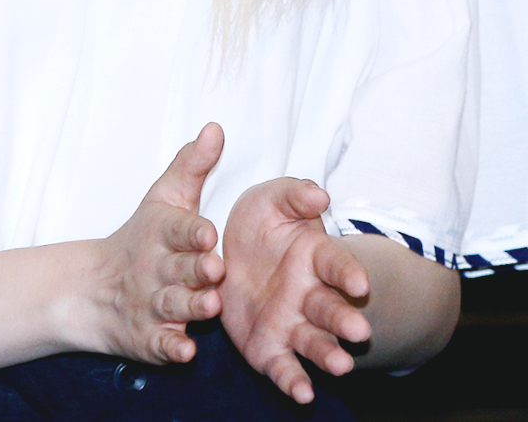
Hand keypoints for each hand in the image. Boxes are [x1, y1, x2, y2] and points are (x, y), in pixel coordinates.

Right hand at [82, 122, 224, 364]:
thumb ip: (192, 165)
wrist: (94, 290)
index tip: (208, 232)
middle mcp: (156, 269)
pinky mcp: (149, 338)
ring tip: (210, 306)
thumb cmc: (142, 238)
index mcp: (162, 233)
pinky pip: (161, 345)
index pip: (177, 228)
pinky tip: (185, 351)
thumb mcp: (164, 198)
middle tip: (214, 268)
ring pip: (173, 306)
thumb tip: (216, 127)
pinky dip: (171, 348)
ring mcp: (151, 304)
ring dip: (191, 307)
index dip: (192, 231)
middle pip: (179, 269)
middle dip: (195, 270)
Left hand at [221, 179, 370, 403]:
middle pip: (331, 310)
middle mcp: (310, 296)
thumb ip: (295, 195)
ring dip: (328, 355)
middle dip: (345, 321)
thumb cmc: (261, 223)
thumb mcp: (272, 199)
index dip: (349, 273)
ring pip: (314, 342)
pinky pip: (284, 367)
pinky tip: (304, 395)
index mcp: (315, 257)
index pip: (337, 264)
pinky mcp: (270, 349)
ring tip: (341, 366)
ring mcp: (292, 325)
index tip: (360, 284)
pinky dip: (294, 381)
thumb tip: (320, 195)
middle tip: (359, 332)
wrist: (230, 255)